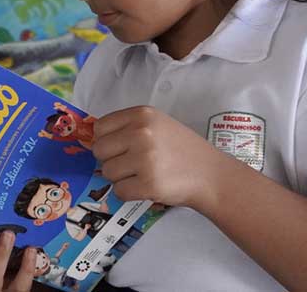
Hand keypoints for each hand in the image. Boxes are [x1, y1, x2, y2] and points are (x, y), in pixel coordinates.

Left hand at [92, 105, 221, 208]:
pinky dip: (129, 193)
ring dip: (120, 178)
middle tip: (131, 165)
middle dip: (111, 160)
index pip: (100, 127)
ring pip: (107, 172)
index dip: (106, 141)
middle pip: (99, 150)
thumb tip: (95, 141)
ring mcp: (145, 158)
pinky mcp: (148, 183)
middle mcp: (141, 132)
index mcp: (142, 114)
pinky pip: (118, 191)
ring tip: (142, 175)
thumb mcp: (158, 125)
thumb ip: (129, 127)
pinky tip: (146, 187)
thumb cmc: (182, 150)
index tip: (119, 148)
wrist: (211, 174)